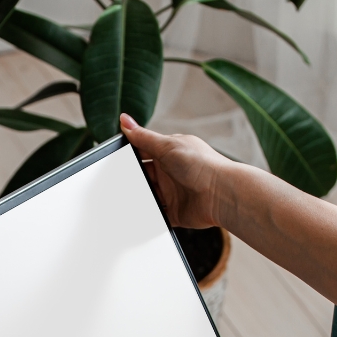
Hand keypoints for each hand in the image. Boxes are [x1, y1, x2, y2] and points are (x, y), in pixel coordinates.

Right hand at [119, 113, 235, 230]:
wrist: (221, 194)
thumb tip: (125, 120)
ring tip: (124, 199)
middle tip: (117, 181)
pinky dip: (148, 215)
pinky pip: (157, 214)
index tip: (114, 158)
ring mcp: (173, 192)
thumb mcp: (168, 146)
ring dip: (139, 196)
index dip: (129, 153)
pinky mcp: (175, 211)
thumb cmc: (202, 165)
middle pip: (143, 174)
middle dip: (132, 177)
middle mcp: (171, 171)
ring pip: (148, 194)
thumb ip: (143, 137)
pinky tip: (138, 214)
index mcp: (170, 152)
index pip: (143, 150)